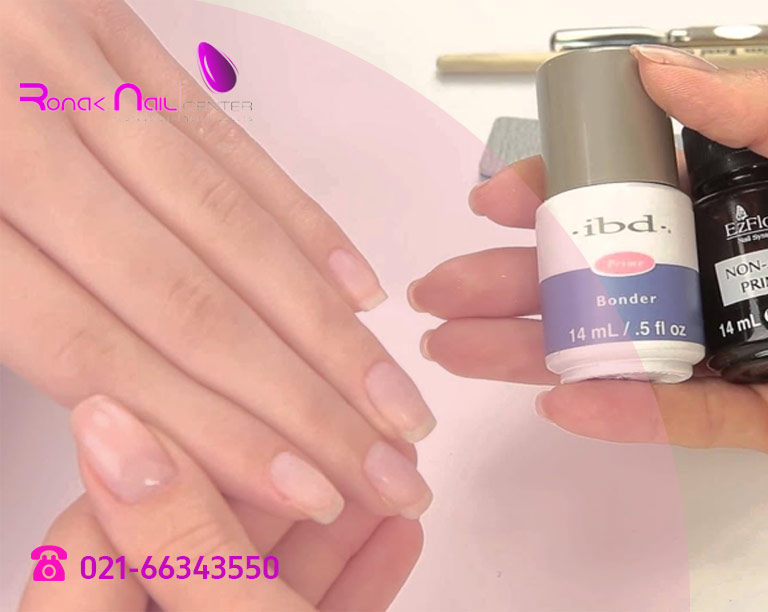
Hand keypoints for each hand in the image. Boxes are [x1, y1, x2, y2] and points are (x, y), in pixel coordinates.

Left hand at [0, 0, 433, 520]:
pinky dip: (297, 217)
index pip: (102, 346)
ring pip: (225, 222)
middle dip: (305, 398)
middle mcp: (15, 132)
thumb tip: (121, 422)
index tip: (301, 487)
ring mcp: (73, 71)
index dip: (217, 430)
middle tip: (385, 465)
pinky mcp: (116, 31)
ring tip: (393, 399)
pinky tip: (353, 284)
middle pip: (190, 296)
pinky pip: (221, 135)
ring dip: (325, 324)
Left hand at [21, 396, 421, 610]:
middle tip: (341, 433)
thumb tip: (116, 432)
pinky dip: (349, 577)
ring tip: (388, 471)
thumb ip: (183, 542)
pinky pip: (304, 611)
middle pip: (196, 546)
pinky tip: (395, 538)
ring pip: (260, 576)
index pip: (95, 540)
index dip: (176, 471)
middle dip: (288, 486)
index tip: (252, 419)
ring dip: (333, 525)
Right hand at [410, 46, 767, 479]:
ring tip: (459, 348)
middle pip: (608, 276)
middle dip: (517, 280)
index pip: (633, 194)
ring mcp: (744, 346)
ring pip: (628, 347)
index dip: (561, 194)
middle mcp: (734, 270)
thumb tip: (657, 69)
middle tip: (442, 288)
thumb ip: (763, 110)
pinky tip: (557, 399)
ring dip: (540, 346)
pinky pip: (684, 414)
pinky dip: (623, 410)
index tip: (499, 194)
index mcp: (751, 195)